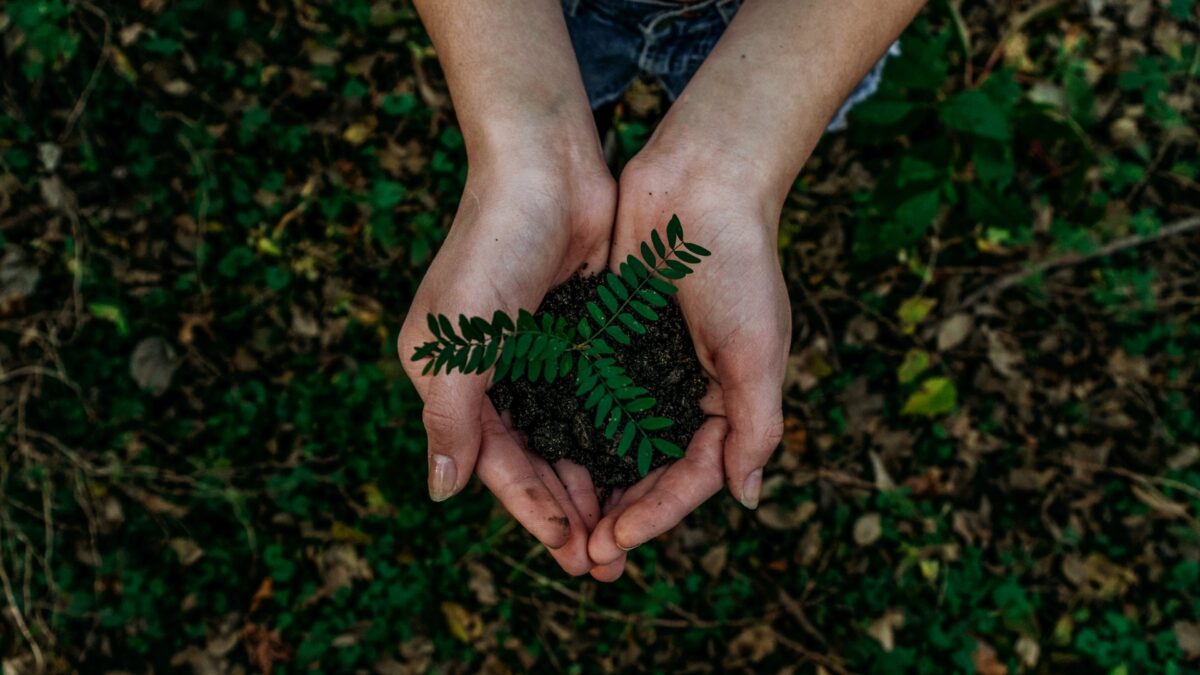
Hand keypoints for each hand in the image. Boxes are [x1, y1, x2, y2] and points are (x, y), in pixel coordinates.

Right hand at [398, 148, 615, 574]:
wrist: (546, 165)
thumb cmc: (493, 246)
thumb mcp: (459, 339)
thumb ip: (450, 417)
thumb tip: (441, 493)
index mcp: (451, 378)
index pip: (494, 463)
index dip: (532, 510)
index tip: (571, 553)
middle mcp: (492, 373)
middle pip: (533, 460)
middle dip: (567, 511)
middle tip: (606, 560)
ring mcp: (537, 355)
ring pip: (567, 437)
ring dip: (593, 482)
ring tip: (625, 529)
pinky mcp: (577, 335)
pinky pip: (595, 401)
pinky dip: (612, 436)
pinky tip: (639, 467)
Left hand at [587, 150, 789, 579]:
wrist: (700, 181)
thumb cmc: (739, 264)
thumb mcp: (757, 350)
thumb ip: (755, 425)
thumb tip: (746, 499)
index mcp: (726, 401)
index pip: (690, 477)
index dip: (655, 515)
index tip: (615, 543)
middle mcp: (683, 391)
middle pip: (648, 470)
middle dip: (618, 514)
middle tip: (582, 556)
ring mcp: (644, 366)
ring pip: (612, 442)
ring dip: (589, 483)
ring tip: (559, 523)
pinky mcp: (609, 338)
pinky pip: (587, 396)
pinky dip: (569, 428)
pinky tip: (541, 456)